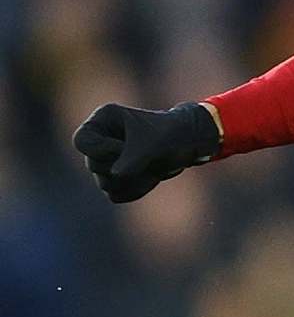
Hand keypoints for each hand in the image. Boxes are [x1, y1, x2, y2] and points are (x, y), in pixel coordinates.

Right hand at [73, 101, 220, 202]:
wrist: (188, 143)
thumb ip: (134, 157)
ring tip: (154, 167)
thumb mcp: (153, 142)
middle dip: (124, 166)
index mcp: (102, 121)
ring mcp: (106, 161)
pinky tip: (152, 177)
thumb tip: (116, 176)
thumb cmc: (171, 133)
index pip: (81, 141)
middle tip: (149, 158)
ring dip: (133, 180)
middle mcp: (99, 141)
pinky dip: (135, 190)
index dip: (103, 150)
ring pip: (105, 183)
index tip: (126, 148)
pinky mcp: (116, 179)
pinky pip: (116, 195)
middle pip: (94, 165)